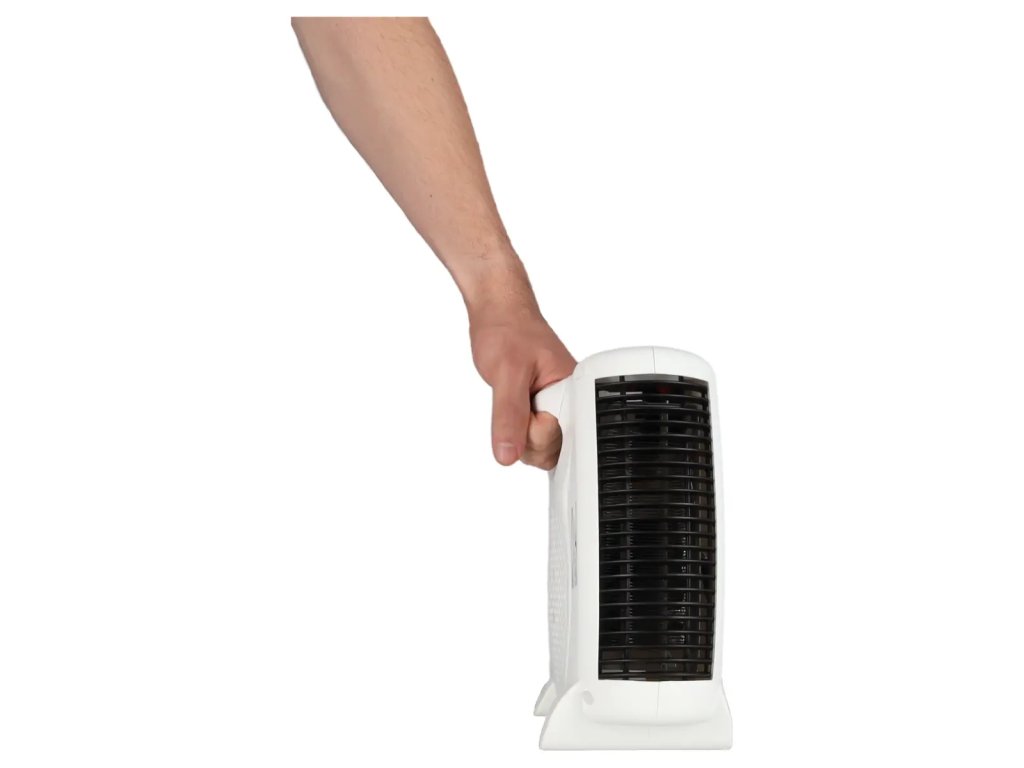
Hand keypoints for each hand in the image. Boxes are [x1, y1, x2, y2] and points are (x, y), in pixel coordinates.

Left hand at [469, 301, 575, 469]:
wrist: (498, 314)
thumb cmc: (508, 332)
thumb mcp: (506, 374)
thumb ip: (509, 417)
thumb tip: (508, 453)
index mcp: (575, 392)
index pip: (562, 442)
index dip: (536, 434)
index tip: (526, 407)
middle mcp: (571, 403)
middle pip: (553, 452)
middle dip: (527, 437)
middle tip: (517, 402)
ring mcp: (557, 409)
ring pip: (542, 449)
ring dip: (520, 433)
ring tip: (515, 400)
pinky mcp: (544, 411)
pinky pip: (534, 438)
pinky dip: (518, 429)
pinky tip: (516, 406)